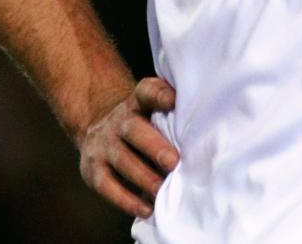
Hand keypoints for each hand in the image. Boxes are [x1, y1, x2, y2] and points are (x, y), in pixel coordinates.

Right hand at [76, 77, 180, 218]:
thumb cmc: (143, 123)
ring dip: (144, 177)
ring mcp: (103, 145)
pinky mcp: (92, 169)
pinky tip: (146, 209)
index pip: (147, 92)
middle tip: (173, 162)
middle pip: (135, 130)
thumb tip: (209, 132)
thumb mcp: (153, 110)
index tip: (173, 100)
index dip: (159, 94)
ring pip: (122, 160)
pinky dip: (126, 200)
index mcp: (137, 102)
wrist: (99, 128)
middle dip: (154, 147)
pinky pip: (107, 185)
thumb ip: (173, 115)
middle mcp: (119, 121)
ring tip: (162, 191)